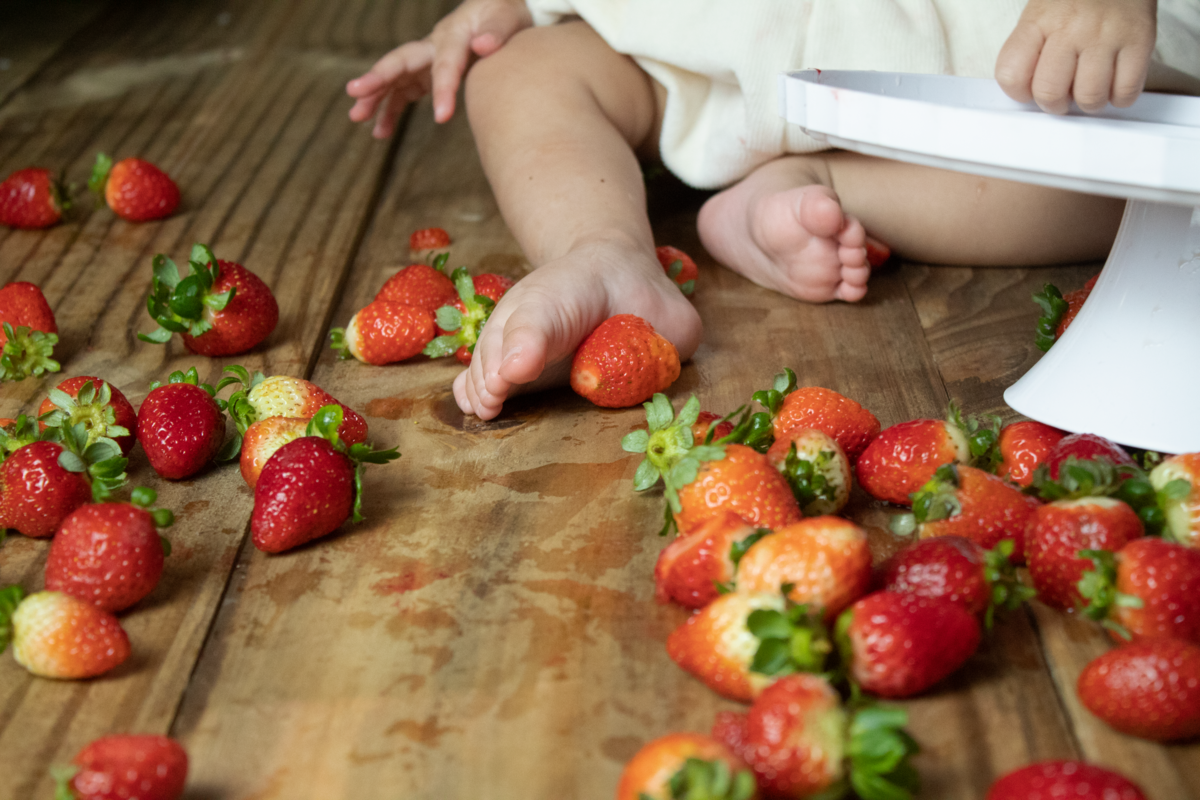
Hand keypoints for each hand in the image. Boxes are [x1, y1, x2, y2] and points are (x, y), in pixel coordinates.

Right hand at [346, 0, 531, 136]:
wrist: (501, 11)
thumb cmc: (504, 14)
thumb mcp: (506, 17)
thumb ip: (497, 31)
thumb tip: (484, 45)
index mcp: (454, 33)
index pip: (446, 64)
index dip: (443, 89)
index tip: (443, 117)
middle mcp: (434, 44)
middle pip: (402, 62)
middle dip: (378, 78)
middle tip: (355, 94)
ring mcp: (427, 58)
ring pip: (396, 78)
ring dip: (376, 98)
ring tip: (360, 120)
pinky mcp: (427, 71)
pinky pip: (404, 91)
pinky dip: (391, 110)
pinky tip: (381, 131)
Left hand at [995, 0, 1156, 113]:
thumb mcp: (1040, 14)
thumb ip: (1028, 51)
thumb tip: (1027, 92)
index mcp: (1039, 21)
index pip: (1011, 75)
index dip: (1019, 92)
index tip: (1029, 89)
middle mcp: (1071, 28)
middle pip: (1050, 92)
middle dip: (1053, 104)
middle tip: (1061, 96)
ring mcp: (1107, 35)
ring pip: (1089, 96)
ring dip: (1088, 102)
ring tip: (1089, 87)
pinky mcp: (1140, 40)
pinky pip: (1126, 90)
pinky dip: (1119, 97)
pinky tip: (1114, 84)